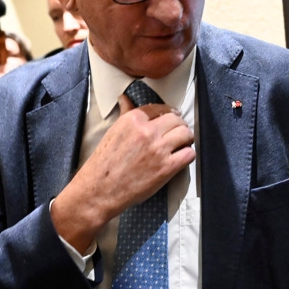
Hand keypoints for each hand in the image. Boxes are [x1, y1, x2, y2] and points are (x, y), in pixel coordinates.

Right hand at [51, 95, 194, 251]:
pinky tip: (180, 158)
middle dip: (179, 126)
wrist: (100, 189)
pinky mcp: (166, 167)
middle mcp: (147, 131)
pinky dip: (187, 155)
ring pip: (186, 134)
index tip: (171, 119)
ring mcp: (159, 149)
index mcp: (133, 119)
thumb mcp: (113, 132)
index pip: (160, 108)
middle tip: (177, 133)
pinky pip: (189, 154)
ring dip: (186, 139)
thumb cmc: (104, 162)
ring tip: (181, 145)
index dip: (167, 114)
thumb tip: (125, 99)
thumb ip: (125, 114)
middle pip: (176, 120)